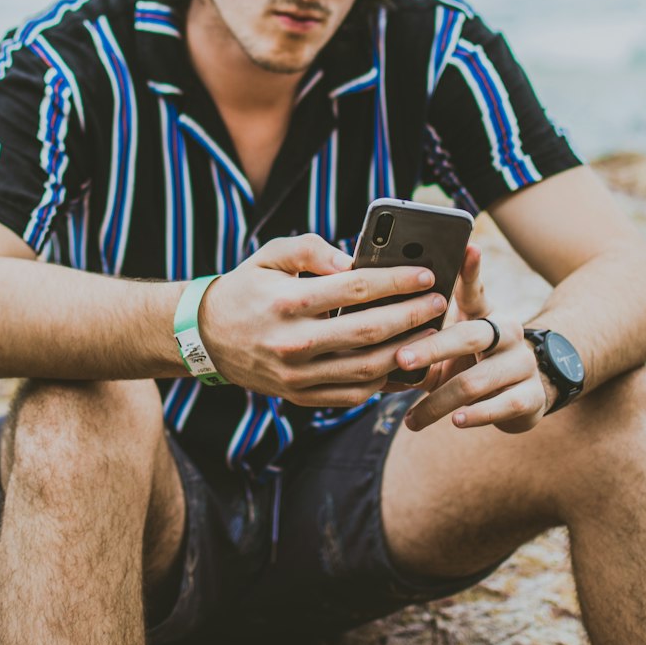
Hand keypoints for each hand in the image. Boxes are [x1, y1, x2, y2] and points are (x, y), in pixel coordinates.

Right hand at [197, 234, 447, 407]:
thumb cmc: (247, 288)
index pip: (355, 288)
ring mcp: (297, 374)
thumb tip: (355, 260)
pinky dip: (384, 382)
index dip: (396, 281)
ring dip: (406, 352)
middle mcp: (293, 341)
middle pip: (368, 331)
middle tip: (439, 302)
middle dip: (412, 315)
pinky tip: (405, 363)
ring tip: (430, 332)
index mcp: (288, 300)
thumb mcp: (270, 254)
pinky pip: (353, 395)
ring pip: (366, 369)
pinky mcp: (300, 396)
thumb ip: (312, 248)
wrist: (206, 337)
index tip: (425, 273)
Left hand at [398, 244, 548, 432]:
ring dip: (440, 401)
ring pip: (477, 380)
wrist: (523, 393)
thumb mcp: (448, 348)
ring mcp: (522, 363)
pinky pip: (503, 405)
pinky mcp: (532, 396)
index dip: (471, 269)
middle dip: (431, 348)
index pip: (474, 288)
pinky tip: (457, 421)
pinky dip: (478, 415)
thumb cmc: (469, 363)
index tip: (466, 246)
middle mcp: (507, 332)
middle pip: (468, 335)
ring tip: (413, 417)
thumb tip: (366, 337)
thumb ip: (420, 339)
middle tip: (400, 359)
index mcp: (483, 314)